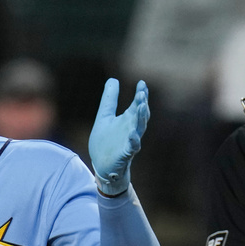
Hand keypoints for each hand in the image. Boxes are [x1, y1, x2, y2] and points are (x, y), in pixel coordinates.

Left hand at [88, 78, 148, 195]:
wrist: (102, 165)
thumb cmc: (106, 142)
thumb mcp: (104, 116)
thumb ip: (109, 99)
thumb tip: (113, 79)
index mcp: (127, 119)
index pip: (137, 104)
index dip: (140, 94)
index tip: (142, 83)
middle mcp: (132, 129)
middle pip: (140, 115)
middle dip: (142, 104)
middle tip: (142, 93)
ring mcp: (130, 142)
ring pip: (139, 129)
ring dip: (141, 118)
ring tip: (141, 106)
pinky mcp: (125, 154)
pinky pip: (132, 147)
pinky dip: (133, 141)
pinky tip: (132, 134)